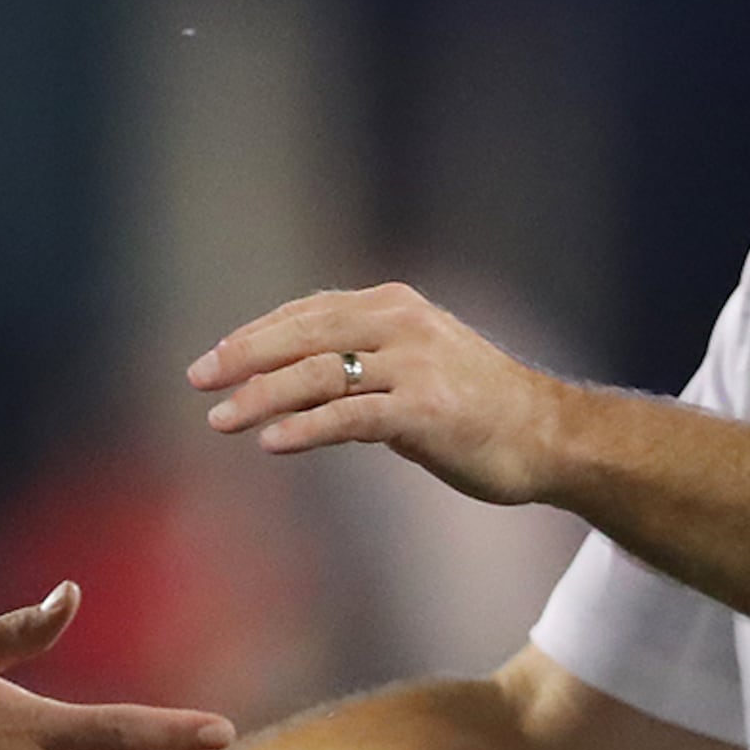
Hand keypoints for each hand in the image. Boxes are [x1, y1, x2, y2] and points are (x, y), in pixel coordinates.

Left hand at [190, 281, 578, 506]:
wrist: (551, 436)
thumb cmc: (479, 407)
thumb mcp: (415, 366)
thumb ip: (361, 364)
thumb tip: (293, 384)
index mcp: (394, 306)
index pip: (307, 313)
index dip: (255, 334)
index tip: (214, 360)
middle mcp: (401, 326)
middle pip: (303, 333)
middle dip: (244, 357)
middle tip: (198, 380)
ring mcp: (414, 366)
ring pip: (318, 374)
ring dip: (261, 397)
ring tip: (220, 420)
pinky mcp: (425, 411)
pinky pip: (349, 416)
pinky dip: (304, 428)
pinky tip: (270, 443)